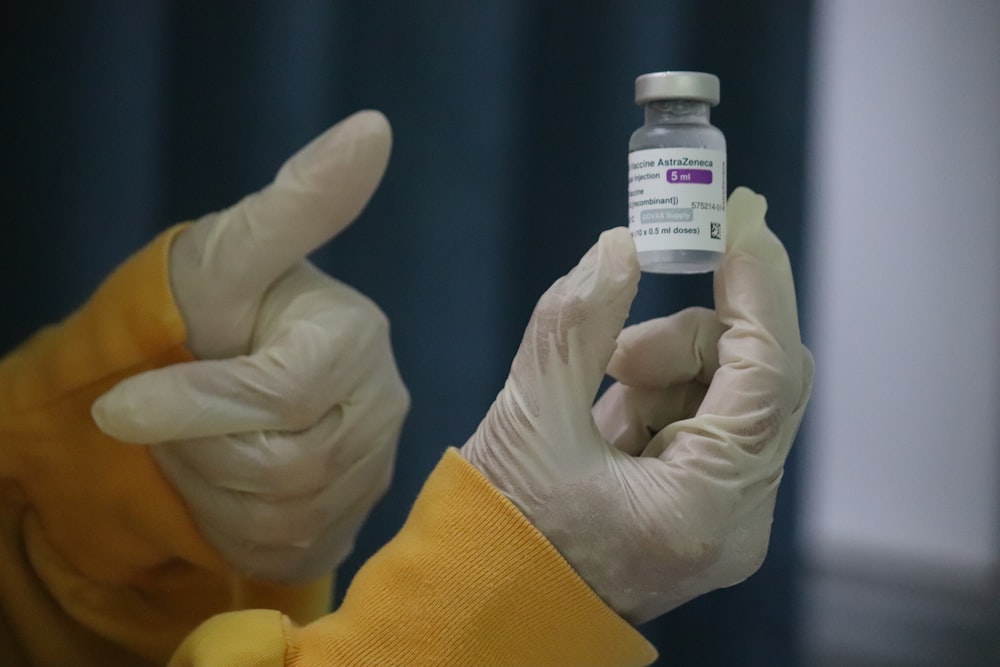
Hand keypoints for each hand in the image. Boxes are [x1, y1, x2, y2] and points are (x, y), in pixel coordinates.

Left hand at [92, 111, 409, 582]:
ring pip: (278, 516)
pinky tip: (226, 480)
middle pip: (280, 468)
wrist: (214, 376)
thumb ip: (298, 201)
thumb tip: (373, 126)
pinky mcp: (352, 517)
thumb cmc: (214, 309)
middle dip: (197, 447)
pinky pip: (283, 547)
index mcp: (357, 336)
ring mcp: (374, 468)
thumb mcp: (231, 254)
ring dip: (208, 486)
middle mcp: (384, 404)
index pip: (279, 397)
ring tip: (203, 441)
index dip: (193, 407)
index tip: (120, 405)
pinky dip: (230, 524)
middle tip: (177, 414)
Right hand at [461, 187, 812, 624]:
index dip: (759, 285)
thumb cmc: (498, 534)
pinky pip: (706, 422)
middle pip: (760, 382)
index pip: (769, 374)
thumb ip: (575, 323)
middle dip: (691, 338)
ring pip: (733, 396)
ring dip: (668, 369)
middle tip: (618, 343)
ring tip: (598, 392)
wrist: (488, 613)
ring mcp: (724, 517)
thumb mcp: (528, 417)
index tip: (739, 215)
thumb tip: (622, 245)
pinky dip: (660, 398)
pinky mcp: (704, 509)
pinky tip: (607, 420)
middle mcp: (736, 518)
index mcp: (704, 508)